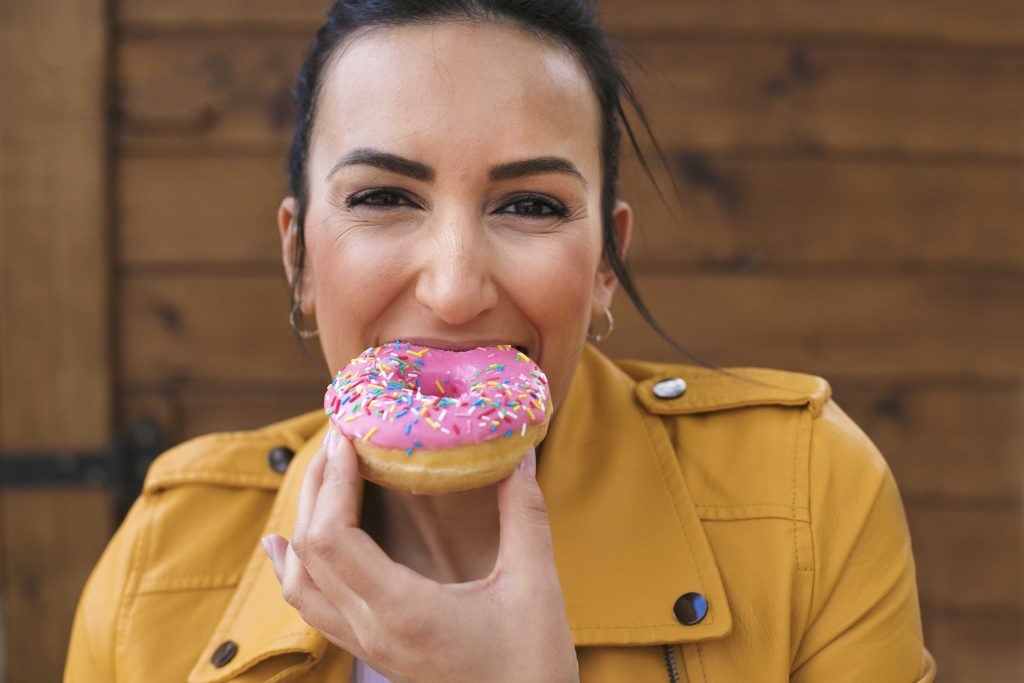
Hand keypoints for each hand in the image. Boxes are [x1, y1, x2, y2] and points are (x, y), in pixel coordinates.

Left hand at [262, 428, 578, 682]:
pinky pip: (311, 610)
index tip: (348, 438)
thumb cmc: (534, 664)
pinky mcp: (375, 653)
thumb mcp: (536, 584)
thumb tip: (516, 451)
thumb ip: (524, 513)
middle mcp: (372, 632)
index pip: (333, 537)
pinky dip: (292, 570)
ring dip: (301, 522)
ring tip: (317, 477)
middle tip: (337, 440)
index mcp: (404, 612)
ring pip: (300, 583)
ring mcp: (368, 647)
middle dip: (316, 487)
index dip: (332, 482)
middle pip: (309, 551)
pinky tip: (283, 547)